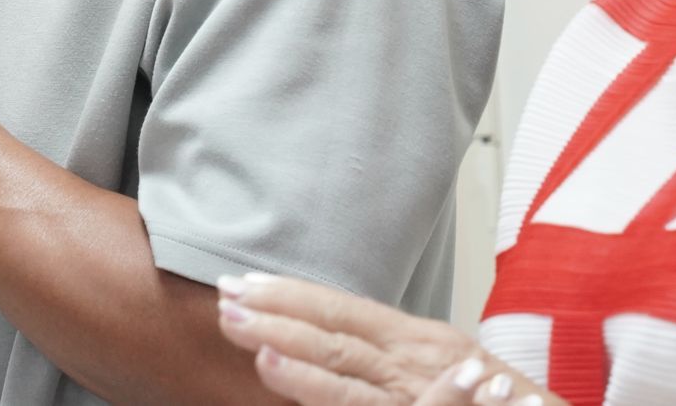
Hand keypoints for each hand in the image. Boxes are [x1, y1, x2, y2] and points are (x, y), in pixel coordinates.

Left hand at [214, 275, 559, 405]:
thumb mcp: (450, 376)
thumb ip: (393, 365)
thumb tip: (338, 355)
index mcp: (422, 341)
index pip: (345, 310)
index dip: (292, 295)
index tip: (242, 283)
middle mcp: (425, 357)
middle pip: (339, 331)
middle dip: (279, 313)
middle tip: (225, 298)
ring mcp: (429, 390)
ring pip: (350, 369)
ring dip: (296, 350)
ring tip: (248, 336)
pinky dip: (329, 392)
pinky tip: (289, 377)